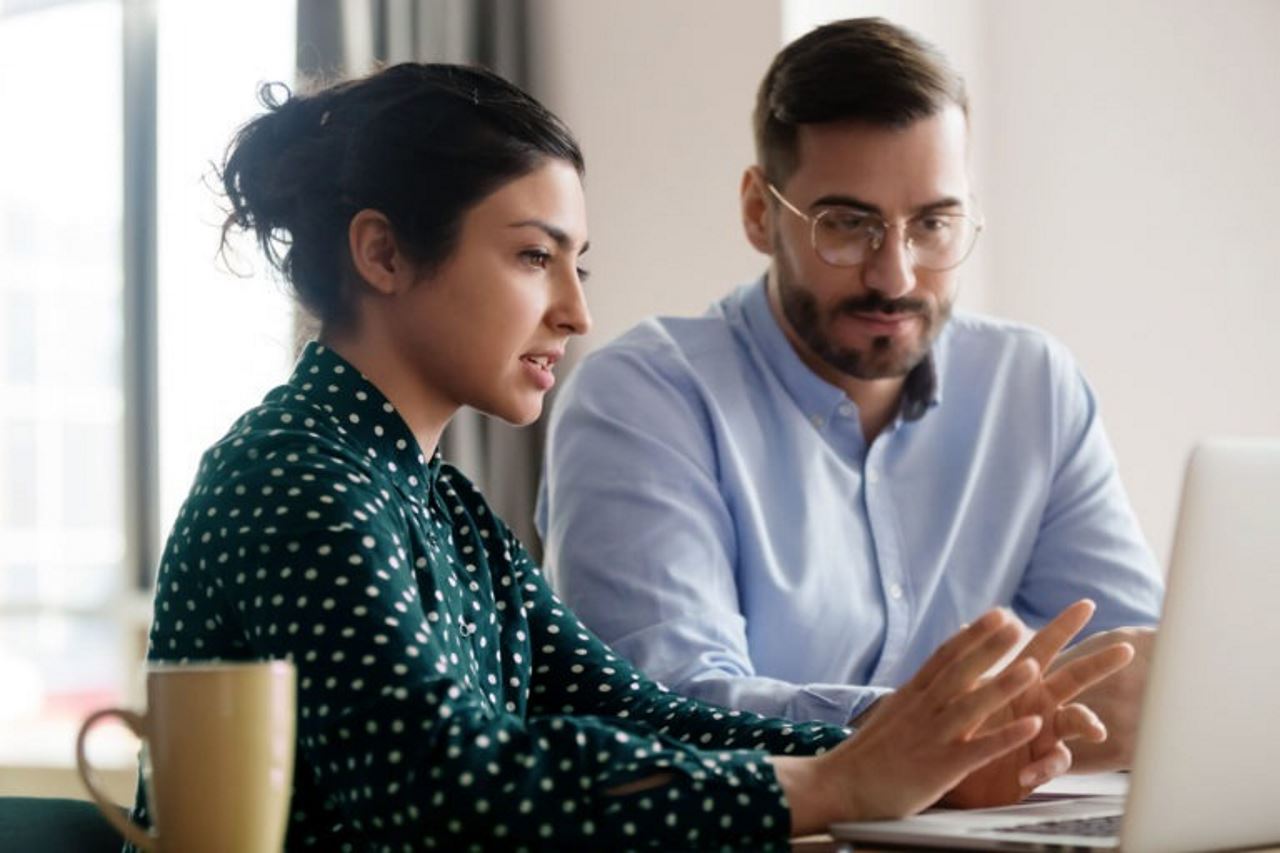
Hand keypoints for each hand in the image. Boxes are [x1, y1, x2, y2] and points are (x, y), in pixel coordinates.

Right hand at [771, 609, 1046, 831]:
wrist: (839, 785)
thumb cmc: (868, 754)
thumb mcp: (892, 713)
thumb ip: (916, 694)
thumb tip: (933, 672)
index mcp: (911, 695)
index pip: (946, 656)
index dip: (974, 634)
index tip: (999, 614)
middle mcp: (922, 709)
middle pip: (960, 671)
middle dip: (990, 647)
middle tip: (1018, 623)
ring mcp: (931, 737)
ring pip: (972, 705)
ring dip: (1003, 685)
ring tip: (1034, 666)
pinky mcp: (939, 767)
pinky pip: (979, 750)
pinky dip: (1006, 736)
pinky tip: (1033, 726)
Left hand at [941, 600, 1135, 807]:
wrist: (949, 769)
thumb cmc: (961, 727)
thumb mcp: (964, 693)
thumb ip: (971, 666)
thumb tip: (964, 626)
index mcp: (1019, 679)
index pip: (1044, 646)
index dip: (1064, 626)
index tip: (1087, 604)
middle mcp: (1038, 702)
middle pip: (1075, 677)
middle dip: (1100, 663)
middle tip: (1126, 649)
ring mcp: (1044, 733)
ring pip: (1078, 721)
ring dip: (1087, 721)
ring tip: (1096, 730)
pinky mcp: (1040, 764)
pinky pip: (1053, 763)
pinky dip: (1043, 768)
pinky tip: (1026, 774)